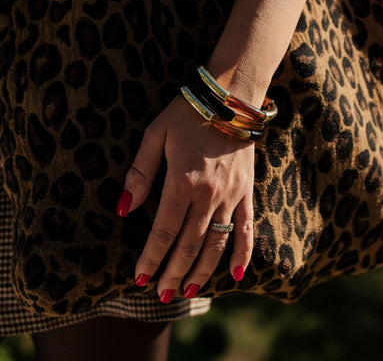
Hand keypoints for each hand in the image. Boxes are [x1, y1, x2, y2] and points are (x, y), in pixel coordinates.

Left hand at [116, 93, 254, 301]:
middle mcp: (209, 194)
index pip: (162, 231)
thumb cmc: (187, 113)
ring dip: (202, 270)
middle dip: (173, 272)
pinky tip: (235, 274)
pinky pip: (246, 227)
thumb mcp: (155, 136)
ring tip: (189, 291)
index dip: (150, 258)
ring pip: (217, 242)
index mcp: (182, 181)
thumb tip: (123, 209)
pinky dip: (242, 253)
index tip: (139, 278)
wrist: (229, 98)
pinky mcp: (247, 191)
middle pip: (189, 244)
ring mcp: (232, 194)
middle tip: (162, 295)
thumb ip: (140, 173)